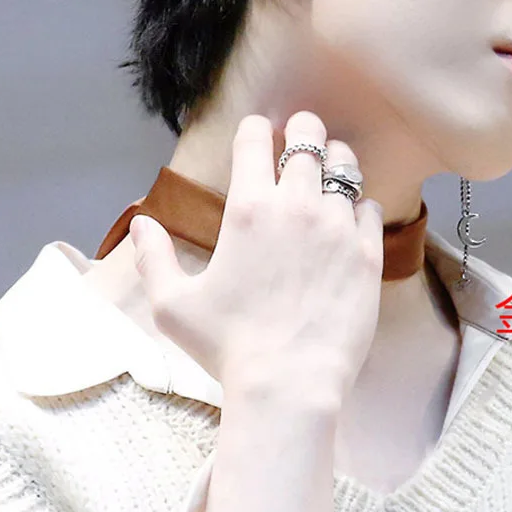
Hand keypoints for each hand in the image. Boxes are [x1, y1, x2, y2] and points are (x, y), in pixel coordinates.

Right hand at [128, 111, 384, 401]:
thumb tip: (141, 222)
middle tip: (301, 136)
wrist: (290, 384)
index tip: (258, 133)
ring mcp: (338, 225)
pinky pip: (370, 208)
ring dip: (335, 161)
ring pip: (345, 167)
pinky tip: (351, 221)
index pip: (255, 137)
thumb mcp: (173, 305)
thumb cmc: (227, 346)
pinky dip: (360, 207)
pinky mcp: (368, 250)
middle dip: (303, 129)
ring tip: (331, 169)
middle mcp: (296, 205)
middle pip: (308, 138)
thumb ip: (153, 258)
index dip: (255, 128)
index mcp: (248, 208)